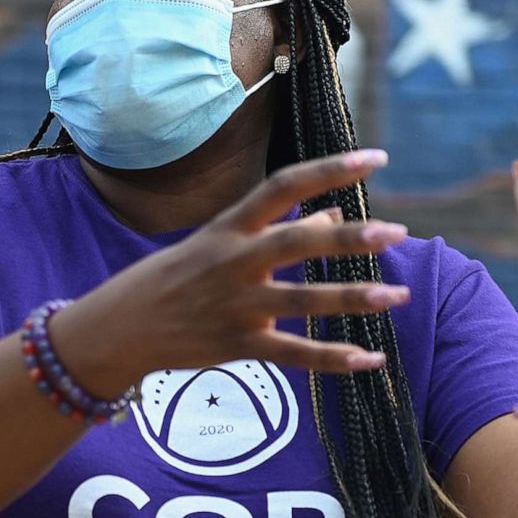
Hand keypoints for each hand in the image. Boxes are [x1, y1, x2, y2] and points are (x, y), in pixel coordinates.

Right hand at [65, 150, 412, 388]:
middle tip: (397, 232)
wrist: (119, 329)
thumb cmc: (174, 277)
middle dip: (349, 239)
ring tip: (398, 294)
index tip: (376, 158)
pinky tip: (371, 358)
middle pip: (298, 243)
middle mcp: (233, 262)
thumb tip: (336, 216)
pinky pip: (294, 355)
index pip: (283, 185)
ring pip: (303, 301)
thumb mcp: (217, 242)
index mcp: (229, 227)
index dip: (330, 170)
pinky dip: (334, 359)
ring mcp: (235, 306)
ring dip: (353, 297)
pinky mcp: (237, 347)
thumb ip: (275, 230)